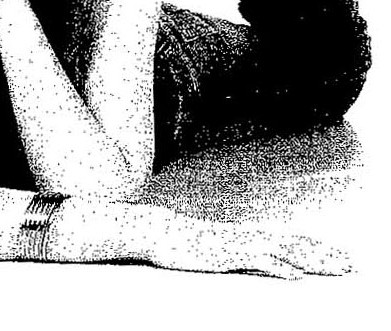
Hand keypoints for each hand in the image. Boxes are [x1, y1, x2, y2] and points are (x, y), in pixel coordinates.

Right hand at [148, 213, 351, 278]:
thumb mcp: (214, 246)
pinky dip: (278, 268)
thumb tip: (255, 258)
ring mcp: (237, 245)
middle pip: (295, 245)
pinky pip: (256, 262)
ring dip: (312, 261)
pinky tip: (295, 276)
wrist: (156, 231)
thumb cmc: (181, 241)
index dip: (317, 247)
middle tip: (352, 264)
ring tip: (336, 268)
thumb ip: (236, 250)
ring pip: (283, 252)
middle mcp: (247, 237)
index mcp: (247, 235)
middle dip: (325, 255)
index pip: (290, 239)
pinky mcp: (225, 256)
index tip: (339, 255)